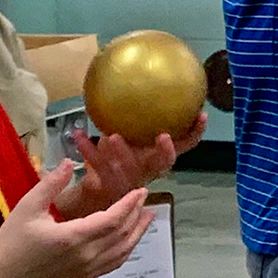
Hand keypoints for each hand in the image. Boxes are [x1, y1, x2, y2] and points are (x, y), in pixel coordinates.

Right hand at [0, 162, 153, 277]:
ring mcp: (87, 269)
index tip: (141, 190)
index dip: (130, 204)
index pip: (113, 219)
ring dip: (138, 232)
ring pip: (123, 250)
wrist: (1, 277)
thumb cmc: (12, 241)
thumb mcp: (27, 207)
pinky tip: (131, 240)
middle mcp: (86, 255)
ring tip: (147, 216)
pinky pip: (114, 263)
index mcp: (73, 237)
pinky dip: (127, 249)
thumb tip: (69, 162)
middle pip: (122, 234)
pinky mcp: (85, 277)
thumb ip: (50, 184)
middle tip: (145, 198)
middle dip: (136, 214)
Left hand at [52, 117, 202, 221]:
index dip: (195, 132)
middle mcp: (148, 171)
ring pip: (129, 170)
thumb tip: (132, 85)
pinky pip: (98, 168)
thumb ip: (133, 123)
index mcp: (157, 158)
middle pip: (162, 164)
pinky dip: (87, 150)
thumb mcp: (127, 140)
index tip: (200, 115)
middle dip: (165, 151)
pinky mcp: (107, 188)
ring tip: (111, 136)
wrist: (93, 192)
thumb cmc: (114, 161)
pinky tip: (78, 135)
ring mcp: (129, 182)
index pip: (185, 146)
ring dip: (122, 152)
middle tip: (162, 135)